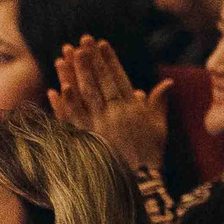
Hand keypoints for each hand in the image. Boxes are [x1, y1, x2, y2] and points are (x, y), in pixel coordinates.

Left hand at [49, 35, 170, 171]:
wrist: (140, 181)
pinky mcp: (86, 139)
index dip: (108, 60)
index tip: (100, 43)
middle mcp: (113, 114)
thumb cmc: (151, 153)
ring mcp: (98, 126)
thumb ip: (159, 103)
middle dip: (89, 60)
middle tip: (79, 42)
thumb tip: (167, 82)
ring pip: (83, 96)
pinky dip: (63, 104)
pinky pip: (72, 119)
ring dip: (73, 75)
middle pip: (98, 82)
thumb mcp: (160, 127)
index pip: (117, 78)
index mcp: (132, 109)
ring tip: (64, 57)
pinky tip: (56, 89)